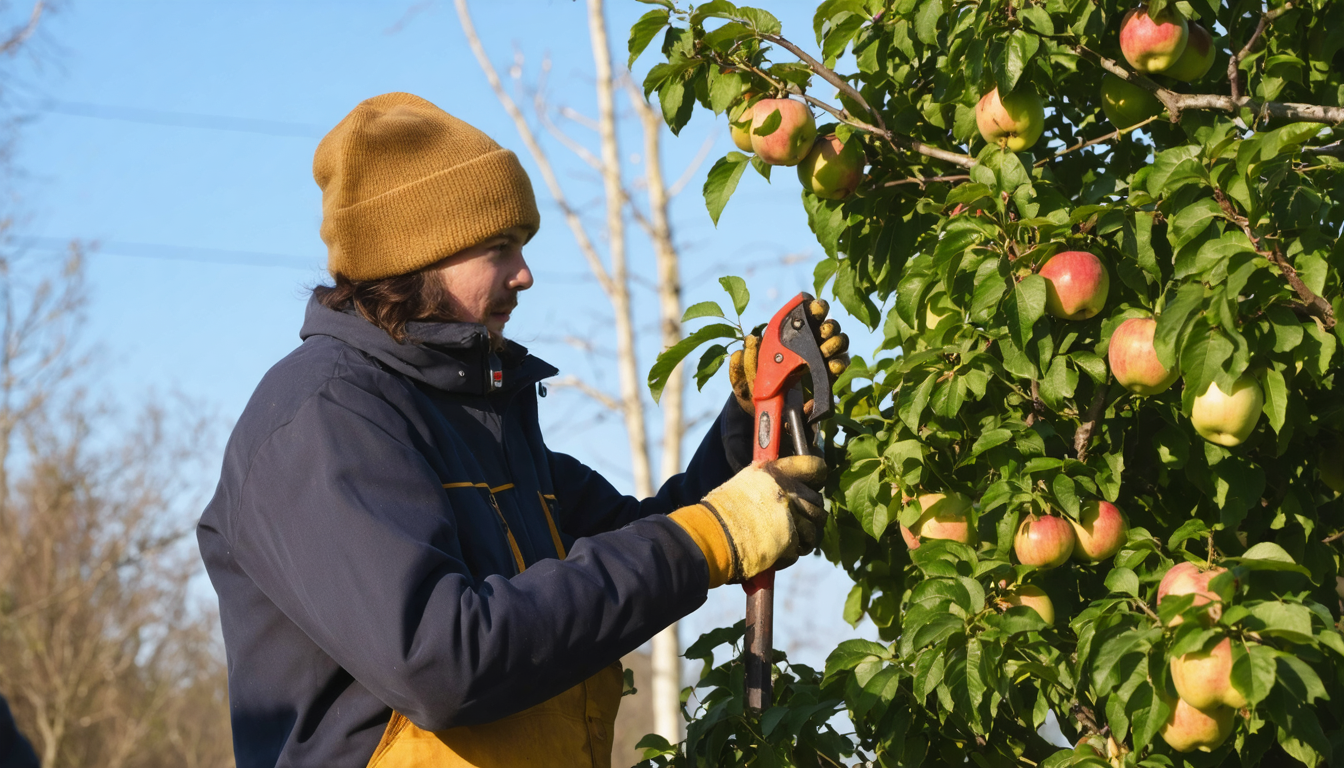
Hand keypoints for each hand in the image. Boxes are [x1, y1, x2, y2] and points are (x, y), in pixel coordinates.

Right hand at [702, 455, 827, 580]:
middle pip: (818, 502)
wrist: (711, 536)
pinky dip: (789, 555)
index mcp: (777, 472)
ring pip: (814, 530)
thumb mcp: (746, 483)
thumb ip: (771, 483)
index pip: (815, 466)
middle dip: (810, 516)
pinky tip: (773, 552)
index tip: (813, 484)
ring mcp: (791, 516)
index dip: (817, 476)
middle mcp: (787, 490)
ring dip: (803, 538)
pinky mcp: (790, 541)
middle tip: (795, 522)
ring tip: (784, 541)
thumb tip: (788, 487)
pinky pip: (800, 550)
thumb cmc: (722, 512)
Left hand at [729, 299, 848, 415]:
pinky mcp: (829, 373)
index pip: (809, 314)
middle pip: (828, 326)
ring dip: (834, 343)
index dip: (815, 308)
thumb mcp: (747, 376)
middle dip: (828, 326)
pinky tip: (831, 365)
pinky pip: (841, 363)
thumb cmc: (757, 388)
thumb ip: (747, 360)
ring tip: (824, 351)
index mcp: (791, 335)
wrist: (770, 411)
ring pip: (839, 341)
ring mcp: (822, 357)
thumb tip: (750, 340)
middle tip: (822, 333)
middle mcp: (810, 341)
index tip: (815, 309)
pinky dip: (839, 363)